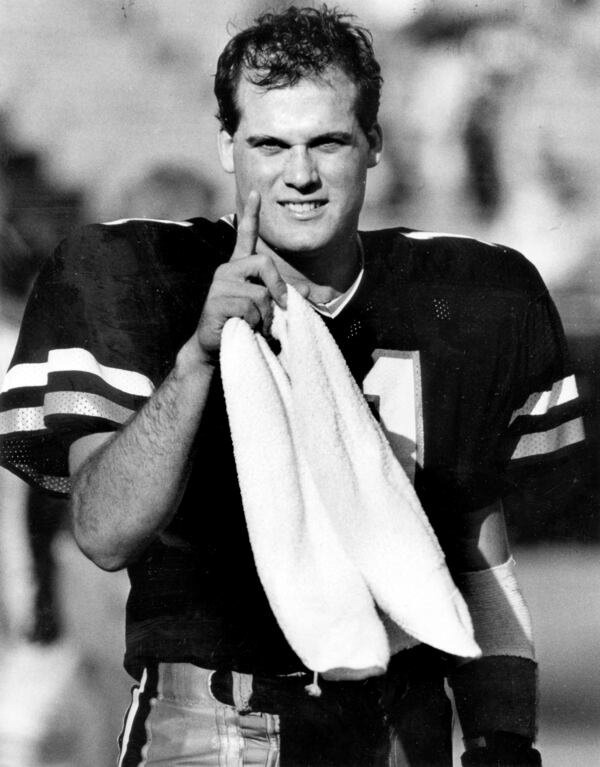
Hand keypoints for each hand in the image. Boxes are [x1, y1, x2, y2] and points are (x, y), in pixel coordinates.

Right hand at [195, 191, 287, 358]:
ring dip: (266, 315)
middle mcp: (227, 270)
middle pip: (264, 263)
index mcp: (238, 267)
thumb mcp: (268, 308)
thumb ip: (285, 296)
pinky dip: (255, 323)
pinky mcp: (215, 301)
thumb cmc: (244, 325)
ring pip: (260, 292)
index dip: (251, 215)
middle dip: (278, 287)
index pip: (245, 236)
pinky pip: (250, 308)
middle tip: (279, 308)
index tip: (256, 193)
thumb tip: (308, 291)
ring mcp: (219, 284)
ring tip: (256, 325)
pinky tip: (244, 327)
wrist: (215, 347)